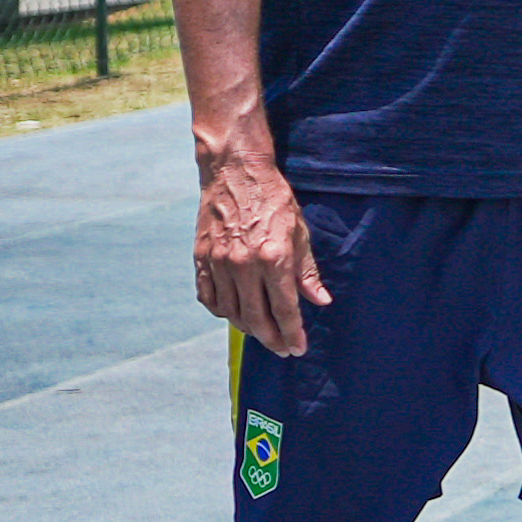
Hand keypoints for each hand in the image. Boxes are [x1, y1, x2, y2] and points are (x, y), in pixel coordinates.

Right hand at [194, 149, 328, 357]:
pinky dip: (221, 311)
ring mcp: (218, 262)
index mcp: (273, 257)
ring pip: (231, 311)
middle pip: (256, 318)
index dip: (292, 333)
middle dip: (272, 339)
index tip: (298, 348)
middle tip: (282, 349)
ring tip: (263, 332)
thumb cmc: (274, 200)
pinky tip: (235, 314)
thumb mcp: (300, 232)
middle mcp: (243, 264)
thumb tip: (320, 301)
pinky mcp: (201, 258)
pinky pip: (208, 297)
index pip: (284, 309)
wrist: (235, 173)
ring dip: (248, 328)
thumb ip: (307, 271)